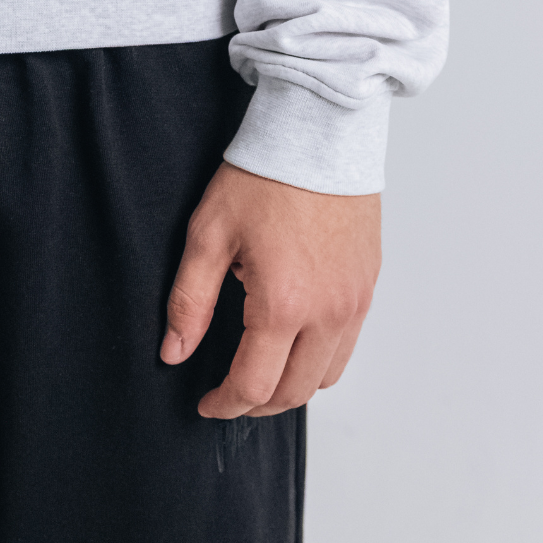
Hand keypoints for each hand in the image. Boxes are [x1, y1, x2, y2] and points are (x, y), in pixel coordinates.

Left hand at [161, 161, 380, 417]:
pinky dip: (320, 360)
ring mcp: (354, 303)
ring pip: (326, 376)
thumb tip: (174, 351)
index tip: (206, 403)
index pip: (254, 385)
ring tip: (260, 373)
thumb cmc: (262, 177)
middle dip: (257, 405)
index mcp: (283, 304)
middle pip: (294, 393)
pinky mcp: (368, 288)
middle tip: (229, 396)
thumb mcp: (208, 234)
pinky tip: (293, 342)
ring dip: (292, 387)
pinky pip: (347, 346)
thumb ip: (188, 300)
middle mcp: (327, 313)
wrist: (318, 136)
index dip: (225, 405)